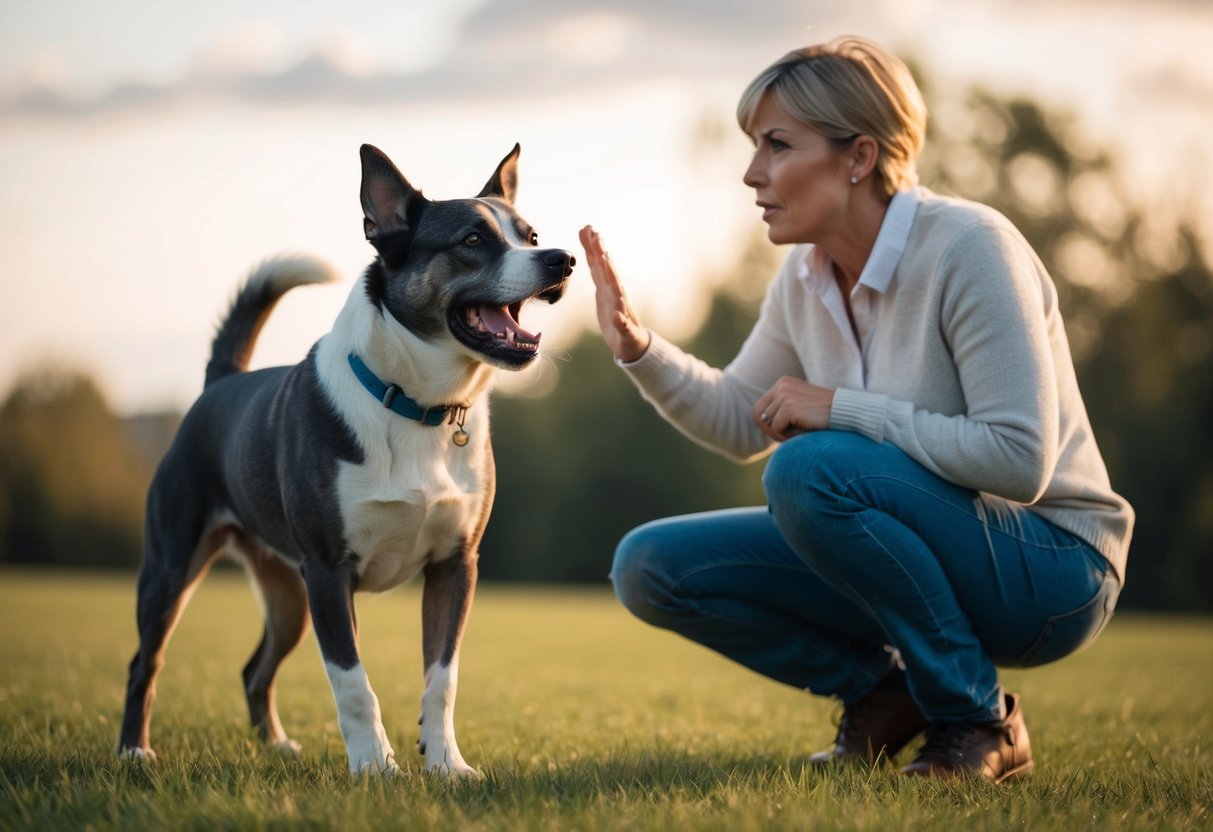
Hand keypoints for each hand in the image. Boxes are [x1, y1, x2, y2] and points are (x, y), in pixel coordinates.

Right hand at [579, 225, 650, 362]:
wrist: (629, 340)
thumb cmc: (629, 339)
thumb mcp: (627, 335)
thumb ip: (623, 326)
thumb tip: (619, 317)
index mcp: (619, 300)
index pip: (612, 280)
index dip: (607, 267)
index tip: (602, 253)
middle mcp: (613, 290)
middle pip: (604, 266)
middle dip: (598, 249)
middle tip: (591, 230)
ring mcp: (607, 288)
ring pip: (598, 264)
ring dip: (593, 247)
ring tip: (587, 229)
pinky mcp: (602, 290)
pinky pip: (594, 269)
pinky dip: (590, 256)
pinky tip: (586, 242)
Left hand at [753, 376, 835, 440]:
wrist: (843, 410)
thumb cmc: (823, 413)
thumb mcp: (799, 405)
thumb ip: (782, 410)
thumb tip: (762, 423)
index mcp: (783, 383)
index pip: (759, 407)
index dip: (766, 424)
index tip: (779, 432)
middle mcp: (781, 386)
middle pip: (759, 415)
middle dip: (770, 430)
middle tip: (785, 437)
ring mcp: (784, 396)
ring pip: (768, 424)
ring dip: (781, 433)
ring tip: (798, 432)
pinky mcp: (789, 407)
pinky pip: (777, 429)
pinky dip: (787, 436)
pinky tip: (801, 432)